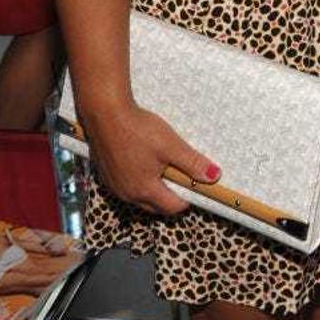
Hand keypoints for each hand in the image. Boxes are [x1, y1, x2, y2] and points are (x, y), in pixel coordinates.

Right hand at [80, 100, 219, 215]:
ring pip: (141, 197)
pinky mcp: (106, 175)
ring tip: (163, 164)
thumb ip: (192, 163)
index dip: (188, 197)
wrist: (105, 113)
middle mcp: (127, 195)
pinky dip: (139, 180)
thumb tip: (214, 176)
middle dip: (171, 195)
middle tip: (182, 174)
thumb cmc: (138, 128)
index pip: (172, 207)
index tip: (196, 183)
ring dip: (155, 188)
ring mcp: (114, 186)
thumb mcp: (171, 145)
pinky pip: (127, 186)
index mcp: (144, 191)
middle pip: (156, 206)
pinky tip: (144, 160)